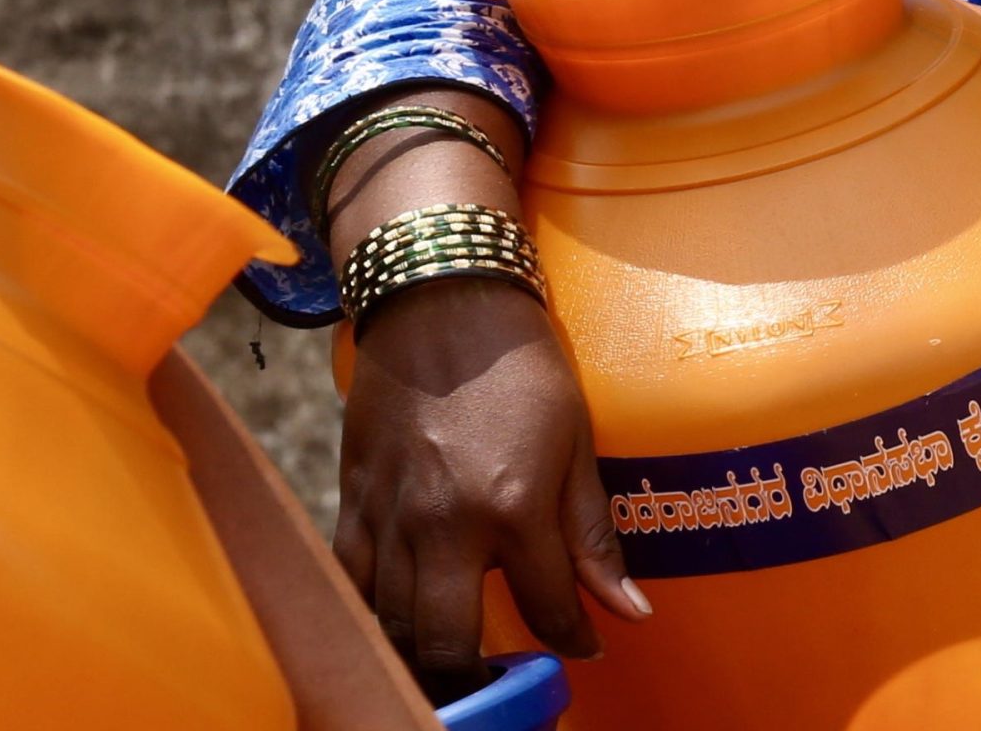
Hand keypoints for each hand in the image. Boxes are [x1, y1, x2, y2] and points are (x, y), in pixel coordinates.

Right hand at [314, 88, 649, 695]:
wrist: (442, 296)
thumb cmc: (522, 362)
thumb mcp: (577, 442)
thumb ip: (593, 536)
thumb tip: (629, 611)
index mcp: (511, 507)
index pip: (547, 610)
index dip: (571, 640)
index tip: (582, 648)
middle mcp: (442, 524)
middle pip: (446, 644)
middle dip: (475, 680)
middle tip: (499, 683)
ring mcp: (389, 515)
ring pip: (391, 624)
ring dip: (421, 654)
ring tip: (452, 663)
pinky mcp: (351, 497)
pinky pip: (350, 581)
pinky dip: (371, 612)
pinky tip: (396, 618)